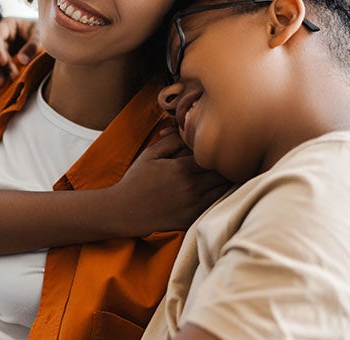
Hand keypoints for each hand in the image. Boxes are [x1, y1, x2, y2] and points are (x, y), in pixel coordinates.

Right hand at [0, 17, 39, 85]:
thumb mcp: (39, 33)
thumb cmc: (43, 28)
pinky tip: (0, 86)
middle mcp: (2, 38)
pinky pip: (1, 68)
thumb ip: (32, 45)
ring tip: (2, 84)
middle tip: (12, 75)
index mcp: (7, 26)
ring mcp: (3, 49)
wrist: (51, 35)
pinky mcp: (7, 59)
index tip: (3, 61)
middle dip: (2, 65)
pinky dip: (1, 76)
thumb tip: (22, 61)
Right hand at [113, 131, 229, 234]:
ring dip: (224, 182)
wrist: (125, 211)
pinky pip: (216, 206)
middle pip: (224, 173)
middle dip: (224, 165)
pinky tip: (211, 192)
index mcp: (182, 168)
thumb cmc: (137, 180)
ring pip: (224, 190)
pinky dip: (219, 197)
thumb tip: (190, 131)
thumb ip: (173, 140)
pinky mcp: (193, 218)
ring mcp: (194, 205)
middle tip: (220, 161)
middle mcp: (192, 187)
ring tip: (217, 176)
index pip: (213, 155)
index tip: (213, 149)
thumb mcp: (150, 154)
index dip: (216, 150)